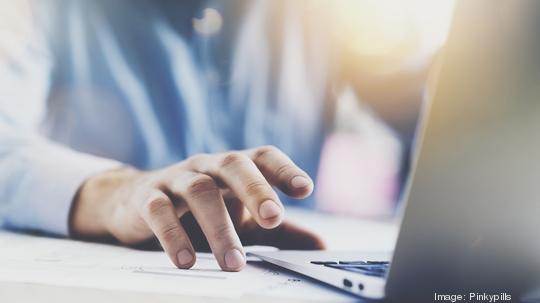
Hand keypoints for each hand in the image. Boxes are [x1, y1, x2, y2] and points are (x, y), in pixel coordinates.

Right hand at [70, 146, 324, 270]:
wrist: (136, 201)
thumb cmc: (200, 209)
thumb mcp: (242, 218)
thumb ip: (280, 232)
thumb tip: (320, 247)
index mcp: (234, 168)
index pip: (263, 156)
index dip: (285, 169)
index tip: (305, 189)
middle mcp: (207, 166)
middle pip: (233, 165)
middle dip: (256, 190)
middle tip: (273, 218)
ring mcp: (177, 179)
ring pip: (199, 191)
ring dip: (219, 228)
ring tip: (234, 263)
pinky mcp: (148, 197)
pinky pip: (160, 211)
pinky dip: (173, 235)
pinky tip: (187, 261)